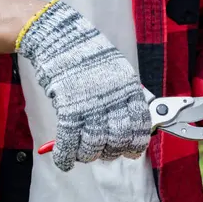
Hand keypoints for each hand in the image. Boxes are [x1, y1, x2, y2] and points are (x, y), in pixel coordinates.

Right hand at [17, 0, 150, 171]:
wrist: (62, 39)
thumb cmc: (91, 57)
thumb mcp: (121, 74)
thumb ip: (128, 100)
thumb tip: (132, 125)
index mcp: (130, 92)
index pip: (140, 128)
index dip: (136, 145)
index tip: (131, 152)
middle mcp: (113, 102)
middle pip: (118, 141)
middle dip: (112, 152)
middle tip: (105, 151)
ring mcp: (91, 107)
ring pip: (94, 146)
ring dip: (88, 155)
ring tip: (84, 152)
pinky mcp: (68, 110)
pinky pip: (69, 142)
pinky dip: (65, 157)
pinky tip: (64, 162)